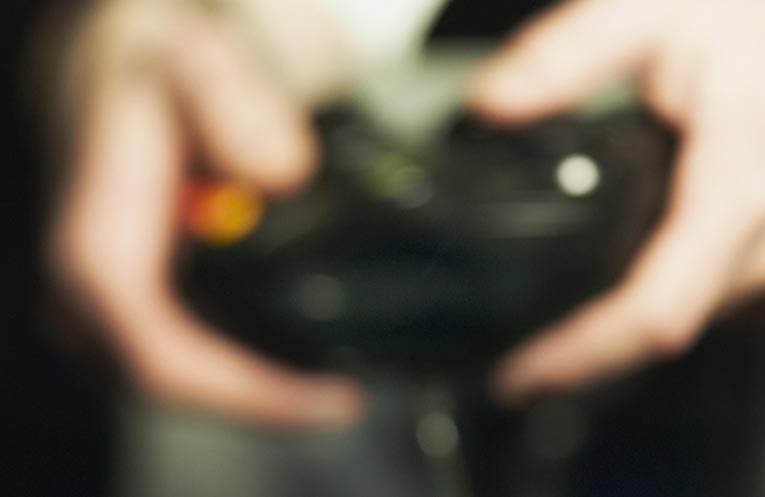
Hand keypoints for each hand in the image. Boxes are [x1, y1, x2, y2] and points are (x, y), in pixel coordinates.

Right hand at [48, 0, 359, 427]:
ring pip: (196, 373)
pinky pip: (200, 349)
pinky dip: (258, 354)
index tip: (328, 397)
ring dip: (268, 379)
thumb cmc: (159, 66)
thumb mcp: (196, 61)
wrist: (132, 63)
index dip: (250, 392)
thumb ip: (236, 107)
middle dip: (270, 396)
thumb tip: (279, 173)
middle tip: (352, 390)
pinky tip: (315, 347)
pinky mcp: (146, 301)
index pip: (166, 359)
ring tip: (343, 371)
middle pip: (187, 382)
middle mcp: (95, 291)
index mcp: (97, 249)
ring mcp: (117, 304)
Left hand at [470, 0, 764, 402]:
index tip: (517, 374)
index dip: (579, 357)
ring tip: (607, 239)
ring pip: (693, 320)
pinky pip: (725, 308)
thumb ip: (569, 56)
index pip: (655, 313)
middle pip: (663, 324)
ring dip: (637, 302)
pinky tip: (666, 231)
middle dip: (590, 330)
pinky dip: (680, 286)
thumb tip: (491, 103)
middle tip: (528, 308)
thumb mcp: (653, 15)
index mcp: (743, 189)